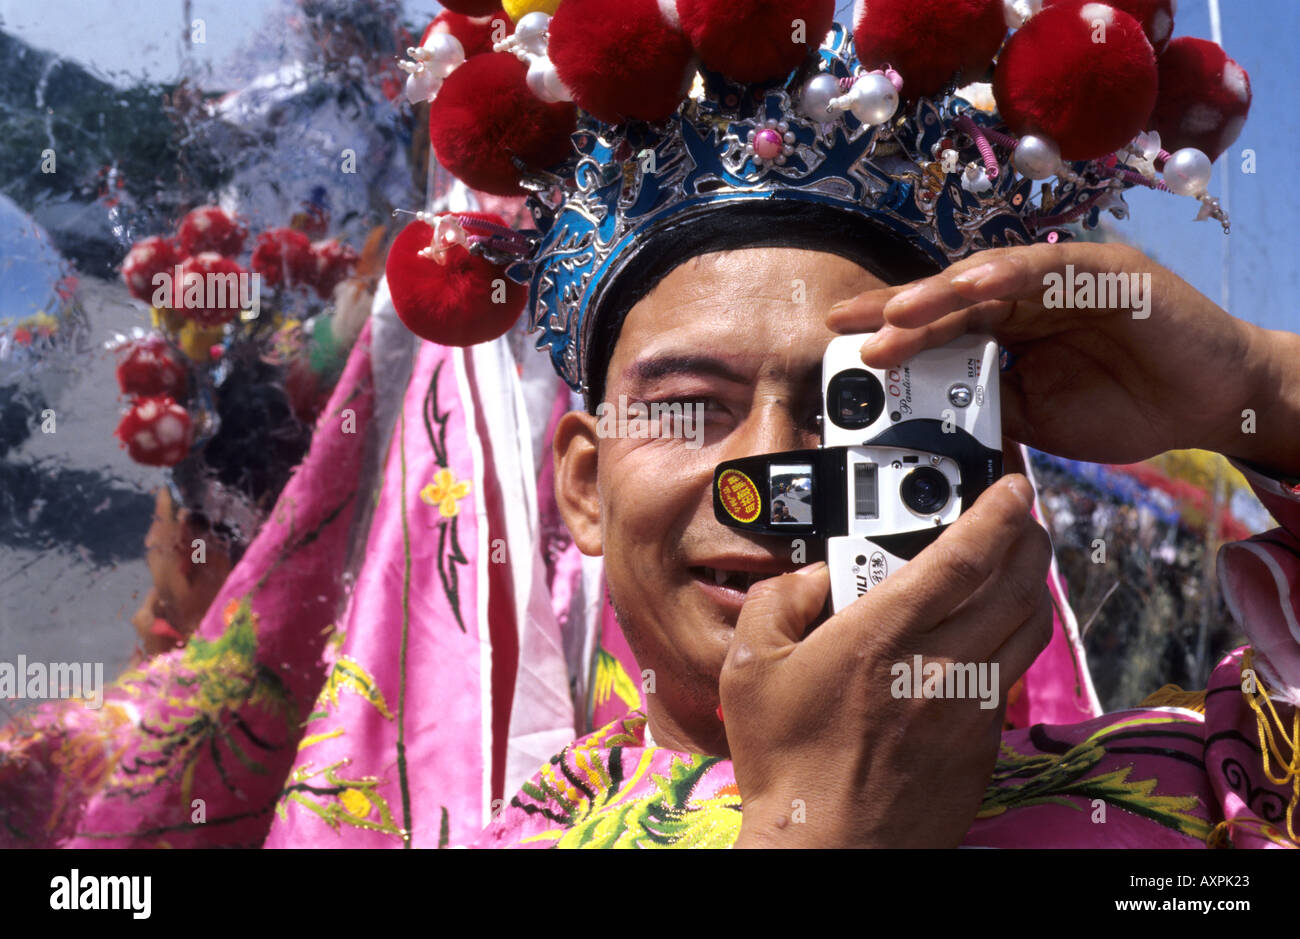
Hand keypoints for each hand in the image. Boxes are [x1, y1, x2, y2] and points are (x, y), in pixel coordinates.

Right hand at [723, 475, 1052, 847]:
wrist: (826, 850)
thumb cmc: (785, 762)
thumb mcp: (747, 667)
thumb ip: (778, 600)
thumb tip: (813, 574)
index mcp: (880, 638)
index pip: (964, 555)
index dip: (999, 509)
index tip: (1012, 485)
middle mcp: (938, 667)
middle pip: (1016, 580)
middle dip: (1028, 533)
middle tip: (1021, 513)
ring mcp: (969, 707)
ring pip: (1030, 624)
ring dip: (1032, 581)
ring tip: (1015, 562)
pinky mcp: (983, 742)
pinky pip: (1017, 671)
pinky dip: (1019, 634)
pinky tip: (995, 629)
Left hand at [827, 242, 1299, 473]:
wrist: (1209, 403)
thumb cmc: (1125, 406)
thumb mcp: (1036, 417)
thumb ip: (984, 404)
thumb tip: (921, 412)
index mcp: (1009, 331)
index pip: (940, 329)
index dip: (893, 335)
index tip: (846, 350)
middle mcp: (1026, 296)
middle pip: (949, 298)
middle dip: (895, 310)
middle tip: (845, 324)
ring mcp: (1063, 277)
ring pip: (986, 277)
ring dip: (937, 295)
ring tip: (893, 315)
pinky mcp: (1105, 267)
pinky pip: (1046, 266)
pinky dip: (1005, 274)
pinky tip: (968, 286)